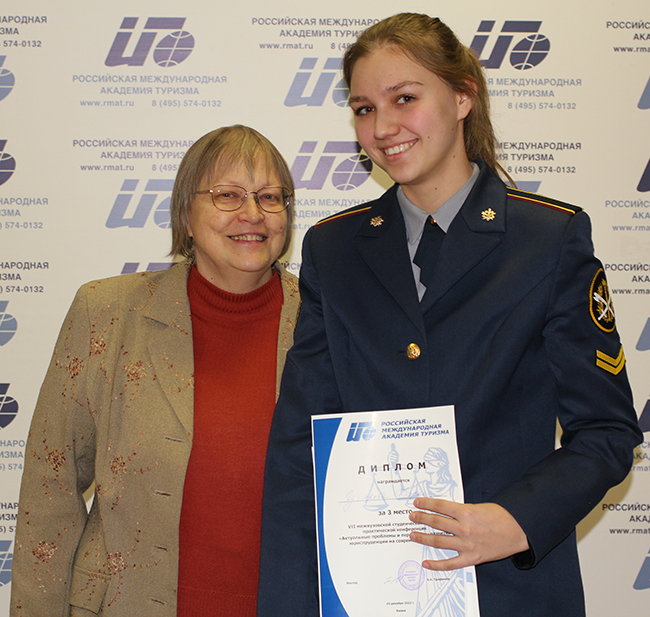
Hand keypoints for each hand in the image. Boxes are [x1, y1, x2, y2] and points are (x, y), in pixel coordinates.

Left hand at [408, 498, 528, 569]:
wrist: (518, 531)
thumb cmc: (500, 516)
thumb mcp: (477, 507)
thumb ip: (460, 510)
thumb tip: (443, 510)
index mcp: (466, 512)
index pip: (440, 506)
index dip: (426, 503)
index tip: (416, 502)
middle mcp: (464, 528)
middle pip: (436, 522)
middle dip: (422, 518)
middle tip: (411, 516)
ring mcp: (467, 544)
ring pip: (439, 541)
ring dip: (424, 538)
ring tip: (413, 534)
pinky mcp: (472, 557)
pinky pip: (451, 563)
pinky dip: (437, 564)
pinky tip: (426, 562)